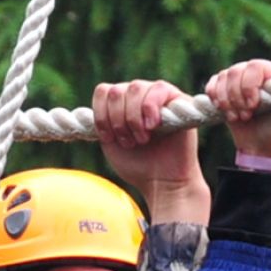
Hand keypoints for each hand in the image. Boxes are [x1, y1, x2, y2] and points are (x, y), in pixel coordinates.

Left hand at [93, 79, 207, 223]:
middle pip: (117, 91)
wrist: (163, 182)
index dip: (101, 115)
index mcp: (120, 105)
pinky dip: (149, 109)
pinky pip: (158, 89)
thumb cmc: (138, 165)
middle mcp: (138, 95)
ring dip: (133, 118)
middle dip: (118, 120)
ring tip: (142, 139)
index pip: (103, 91)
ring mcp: (157, 95)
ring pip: (135, 88)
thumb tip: (93, 101)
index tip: (109, 138)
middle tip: (129, 143)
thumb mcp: (111, 143)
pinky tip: (152, 127)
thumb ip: (102, 121)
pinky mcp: (177, 98)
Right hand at [206, 59, 270, 158]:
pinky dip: (215, 99)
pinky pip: (211, 85)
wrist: (263, 145)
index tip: (253, 105)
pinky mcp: (222, 91)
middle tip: (246, 115)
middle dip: (237, 96)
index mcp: (270, 73)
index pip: (255, 66)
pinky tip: (225, 111)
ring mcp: (236, 81)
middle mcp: (252, 73)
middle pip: (235, 71)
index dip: (250, 85)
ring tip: (237, 117)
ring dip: (227, 101)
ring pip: (222, 77)